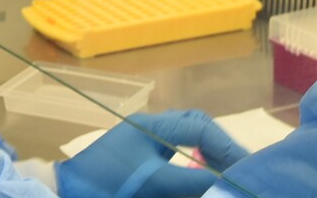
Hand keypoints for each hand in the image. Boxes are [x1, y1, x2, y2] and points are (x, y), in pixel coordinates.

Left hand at [57, 110, 249, 197]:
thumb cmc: (109, 183)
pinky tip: (200, 179)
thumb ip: (193, 182)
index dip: (227, 148)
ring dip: (208, 156)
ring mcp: (144, 145)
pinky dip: (192, 167)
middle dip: (220, 147)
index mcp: (153, 126)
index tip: (246, 168)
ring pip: (187, 141)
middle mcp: (150, 130)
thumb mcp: (155, 183)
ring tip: (226, 175)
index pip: (200, 130)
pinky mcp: (140, 163)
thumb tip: (228, 183)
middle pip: (196, 128)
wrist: (70, 193)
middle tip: (239, 169)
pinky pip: (174, 155)